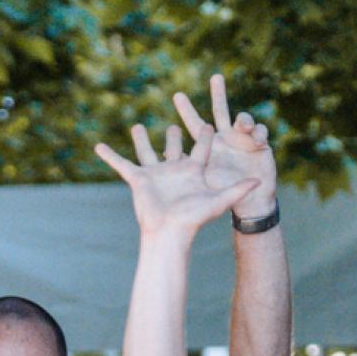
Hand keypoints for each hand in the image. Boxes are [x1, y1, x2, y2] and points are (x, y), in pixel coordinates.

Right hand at [94, 117, 260, 239]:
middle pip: (173, 148)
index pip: (200, 149)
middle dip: (173, 136)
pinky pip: (121, 164)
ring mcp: (155, 174)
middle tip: (176, 124)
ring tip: (138, 126)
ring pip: (147, 151)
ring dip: (141, 139)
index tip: (209, 123)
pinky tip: (98, 145)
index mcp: (193, 171)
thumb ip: (237, 190)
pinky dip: (109, 155)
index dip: (205, 137)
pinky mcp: (138, 179)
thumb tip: (259, 181)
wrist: (169, 232)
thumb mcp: (218, 201)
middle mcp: (173, 170)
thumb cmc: (194, 219)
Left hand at [172, 74, 276, 219]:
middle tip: (215, 77)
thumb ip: (185, 166)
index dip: (187, 111)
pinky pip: (261, 132)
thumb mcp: (202, 180)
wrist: (250, 201)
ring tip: (243, 126)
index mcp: (209, 143)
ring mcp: (244, 138)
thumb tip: (159, 155)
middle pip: (220, 111)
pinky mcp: (261, 143)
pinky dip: (260, 134)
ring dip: (243, 119)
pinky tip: (258, 142)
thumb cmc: (224, 189)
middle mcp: (225, 136)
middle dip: (218, 94)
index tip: (177, 95)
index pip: (195, 124)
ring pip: (243, 119)